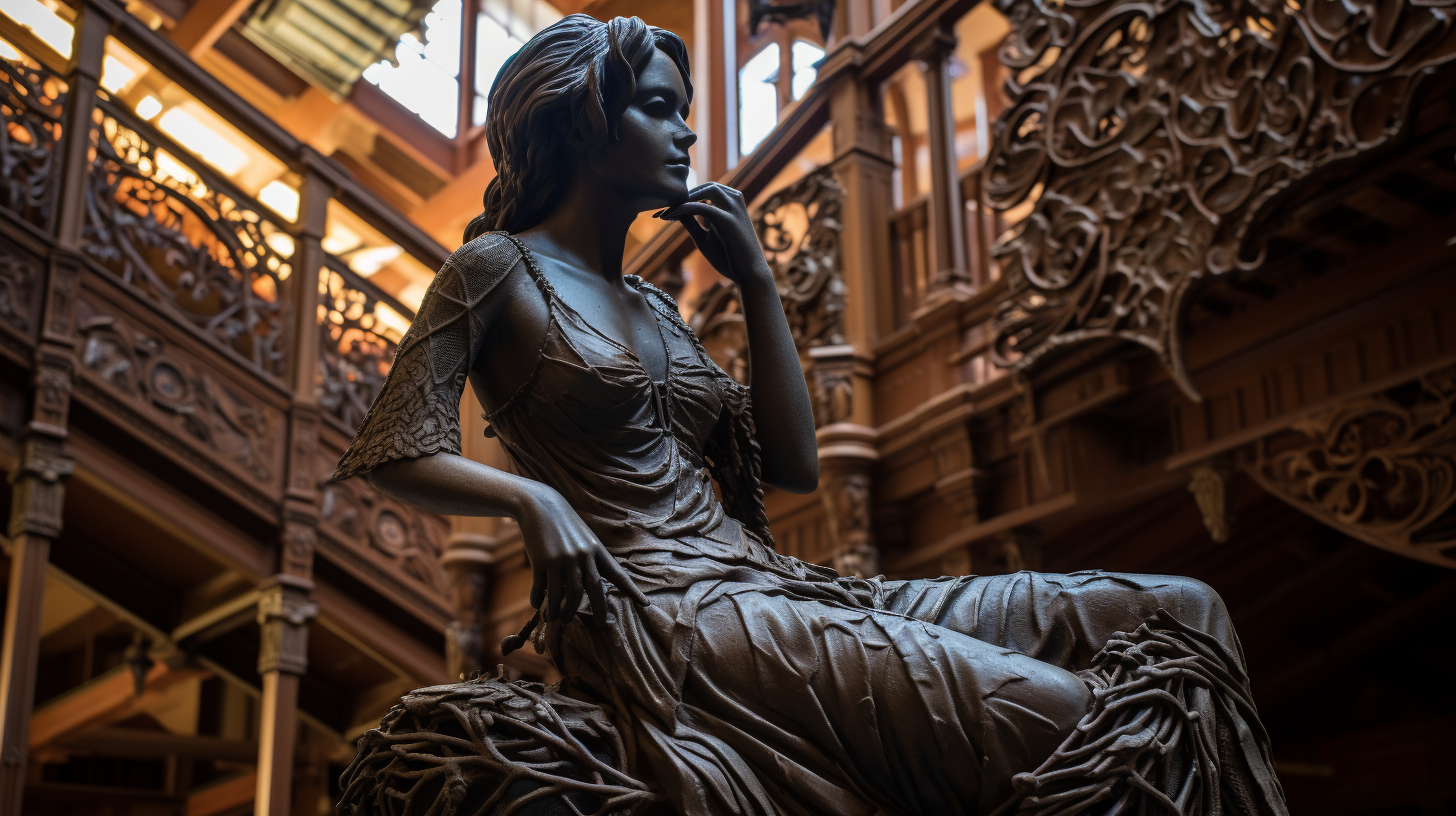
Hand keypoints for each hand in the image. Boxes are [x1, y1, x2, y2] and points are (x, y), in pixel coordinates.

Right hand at [516, 488, 648, 624]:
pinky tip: (537, 605)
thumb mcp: (583, 538)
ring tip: (557, 619)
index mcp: (595, 550)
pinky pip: (543, 588)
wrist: (540, 505)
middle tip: (600, 624)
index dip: (631, 590)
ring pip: (567, 594)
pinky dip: (539, 600)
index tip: (645, 604)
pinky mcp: (542, 561)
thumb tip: (587, 588)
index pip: (617, 573)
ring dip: (563, 611)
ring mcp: (562, 558)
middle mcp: (582, 555)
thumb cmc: (564, 525)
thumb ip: (589, 560)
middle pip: (593, 588)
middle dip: (598, 610)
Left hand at [656, 182, 771, 288]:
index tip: (663, 211)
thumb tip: (674, 212)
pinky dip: (683, 209)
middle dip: (681, 196)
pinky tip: (669, 217)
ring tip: (664, 212)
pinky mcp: (728, 218)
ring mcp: (733, 207)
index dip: (684, 199)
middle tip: (660, 209)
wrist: (749, 275)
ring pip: (703, 192)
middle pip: (703, 187)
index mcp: (731, 203)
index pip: (704, 191)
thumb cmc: (729, 258)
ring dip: (682, 200)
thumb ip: (691, 223)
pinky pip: (701, 206)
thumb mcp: (704, 238)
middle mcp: (734, 199)